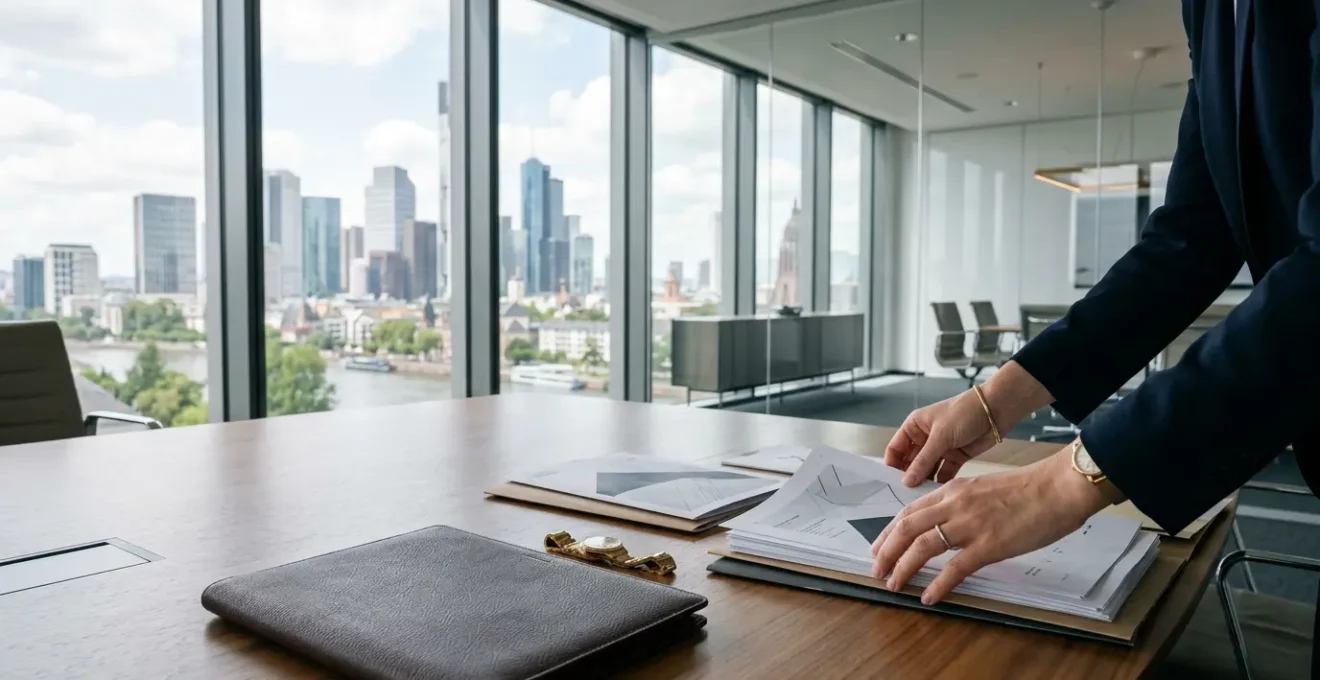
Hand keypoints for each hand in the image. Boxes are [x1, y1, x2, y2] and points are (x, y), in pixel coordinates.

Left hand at [869, 448, 1109, 604]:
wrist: (1058, 488)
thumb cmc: (1028, 490)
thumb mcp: (984, 489)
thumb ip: (962, 504)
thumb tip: (947, 525)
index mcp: (953, 490)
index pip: (909, 511)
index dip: (889, 531)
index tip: (878, 547)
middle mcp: (955, 504)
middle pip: (907, 528)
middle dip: (886, 551)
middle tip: (876, 569)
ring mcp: (970, 524)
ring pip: (923, 546)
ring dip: (903, 567)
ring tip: (894, 584)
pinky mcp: (989, 545)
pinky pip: (955, 568)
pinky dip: (938, 584)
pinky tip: (929, 597)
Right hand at [885, 391, 995, 485]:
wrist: (996, 409)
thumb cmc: (964, 413)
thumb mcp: (941, 436)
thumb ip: (923, 460)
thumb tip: (906, 482)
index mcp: (914, 427)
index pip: (895, 449)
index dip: (892, 465)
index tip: (890, 484)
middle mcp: (924, 438)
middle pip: (910, 462)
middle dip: (908, 477)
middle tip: (905, 495)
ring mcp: (940, 448)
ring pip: (926, 469)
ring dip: (924, 481)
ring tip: (920, 497)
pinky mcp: (955, 456)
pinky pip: (943, 473)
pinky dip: (940, 482)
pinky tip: (937, 494)